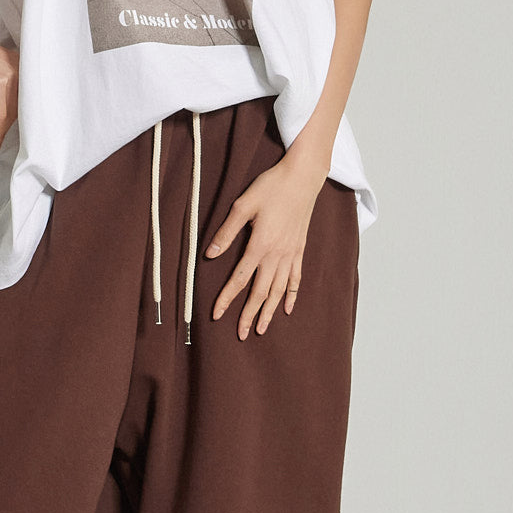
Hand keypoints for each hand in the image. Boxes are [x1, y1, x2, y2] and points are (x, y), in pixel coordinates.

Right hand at [0, 27, 19, 152]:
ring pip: (16, 110)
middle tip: (14, 145)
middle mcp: (24, 67)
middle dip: (23, 127)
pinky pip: (3, 110)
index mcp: (26, 65)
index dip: (31, 117)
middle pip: (28, 105)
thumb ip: (7, 88)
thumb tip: (12, 112)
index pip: (35, 97)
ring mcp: (13, 72)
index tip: (28, 134)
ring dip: (6, 131)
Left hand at [205, 156, 327, 339]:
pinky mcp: (300, 249)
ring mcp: (291, 253)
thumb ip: (226, 232)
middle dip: (249, 314)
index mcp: (260, 245)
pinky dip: (291, 295)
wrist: (302, 178)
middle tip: (241, 334)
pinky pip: (296, 278)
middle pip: (260, 292)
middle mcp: (277, 254)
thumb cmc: (271, 187)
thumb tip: (210, 254)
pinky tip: (287, 308)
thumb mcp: (242, 205)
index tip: (216, 314)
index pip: (239, 279)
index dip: (227, 299)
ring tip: (261, 329)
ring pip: (278, 290)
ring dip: (268, 311)